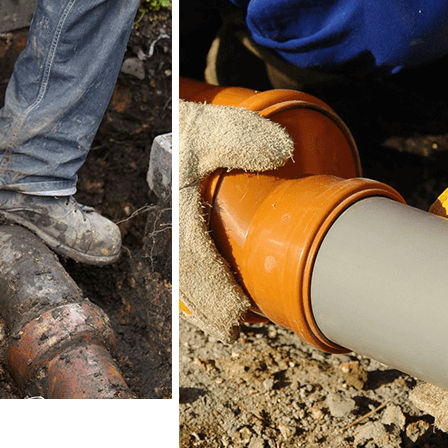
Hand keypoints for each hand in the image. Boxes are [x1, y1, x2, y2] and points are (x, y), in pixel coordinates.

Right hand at [179, 99, 294, 342]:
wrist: (166, 120)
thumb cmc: (189, 126)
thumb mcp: (213, 124)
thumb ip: (242, 134)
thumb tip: (282, 151)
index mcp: (178, 209)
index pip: (194, 262)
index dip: (215, 292)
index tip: (237, 313)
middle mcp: (170, 223)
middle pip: (187, 278)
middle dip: (209, 307)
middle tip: (233, 328)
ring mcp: (171, 225)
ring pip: (182, 274)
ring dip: (201, 300)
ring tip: (222, 319)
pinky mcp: (176, 223)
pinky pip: (181, 262)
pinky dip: (194, 284)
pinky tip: (207, 292)